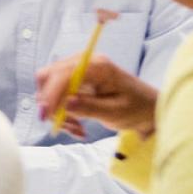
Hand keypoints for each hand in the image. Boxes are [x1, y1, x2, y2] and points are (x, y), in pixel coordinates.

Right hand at [34, 53, 158, 138]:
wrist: (146, 109)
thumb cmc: (137, 108)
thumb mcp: (116, 112)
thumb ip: (90, 107)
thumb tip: (65, 103)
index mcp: (97, 66)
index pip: (63, 74)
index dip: (50, 93)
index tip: (46, 115)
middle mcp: (83, 64)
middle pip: (49, 77)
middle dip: (51, 103)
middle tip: (63, 124)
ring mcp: (77, 72)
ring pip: (49, 89)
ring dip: (58, 112)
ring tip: (77, 129)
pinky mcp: (74, 83)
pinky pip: (56, 97)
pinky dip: (62, 114)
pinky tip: (77, 126)